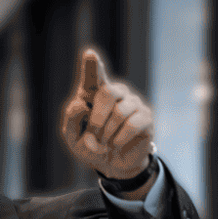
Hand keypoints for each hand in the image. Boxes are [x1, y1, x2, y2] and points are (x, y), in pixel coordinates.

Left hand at [59, 48, 155, 185]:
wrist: (112, 164)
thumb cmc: (91, 146)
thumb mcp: (73, 137)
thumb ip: (71, 120)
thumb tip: (81, 105)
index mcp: (94, 93)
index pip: (94, 75)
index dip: (93, 65)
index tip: (89, 54)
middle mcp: (115, 93)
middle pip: (108, 92)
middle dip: (97, 118)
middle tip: (92, 135)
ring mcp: (132, 103)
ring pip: (120, 112)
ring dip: (107, 132)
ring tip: (104, 143)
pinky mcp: (146, 116)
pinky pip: (132, 124)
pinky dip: (119, 138)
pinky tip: (116, 143)